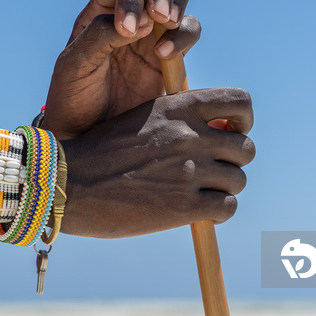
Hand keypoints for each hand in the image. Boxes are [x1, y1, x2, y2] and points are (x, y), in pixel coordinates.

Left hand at [42, 0, 200, 139]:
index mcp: (101, 9)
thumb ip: (99, 36)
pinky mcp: (172, 55)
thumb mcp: (74, 65)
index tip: (127, 30)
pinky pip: (189, 29)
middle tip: (161, 15)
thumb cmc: (73, 97)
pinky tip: (166, 56)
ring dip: (177, 4)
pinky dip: (185, 35)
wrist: (89, 135)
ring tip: (166, 28)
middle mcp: (129, 12)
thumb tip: (139, 23)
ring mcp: (152, 32)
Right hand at [59, 88, 254, 237]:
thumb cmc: (102, 152)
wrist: (69, 184)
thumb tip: (219, 130)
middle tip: (212, 171)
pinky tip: (200, 213)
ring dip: (224, 189)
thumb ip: (178, 118)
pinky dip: (218, 213)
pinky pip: (228, 207)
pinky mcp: (184, 206)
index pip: (241, 102)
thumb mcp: (141, 119)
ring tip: (201, 194)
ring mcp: (188, 170)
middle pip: (246, 147)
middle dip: (232, 162)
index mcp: (178, 107)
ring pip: (238, 180)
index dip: (243, 120)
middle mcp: (188, 135)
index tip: (230, 133)